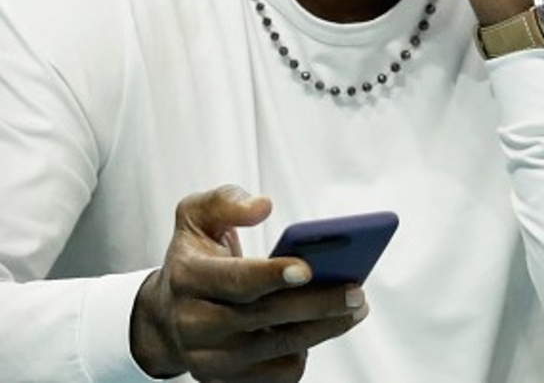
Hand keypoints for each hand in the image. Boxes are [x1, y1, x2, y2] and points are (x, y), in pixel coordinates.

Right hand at [130, 185, 366, 381]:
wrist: (166, 313)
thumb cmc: (194, 255)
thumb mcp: (196, 215)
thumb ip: (227, 201)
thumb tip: (263, 206)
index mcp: (187, 277)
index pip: (235, 280)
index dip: (272, 275)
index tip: (308, 268)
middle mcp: (193, 323)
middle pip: (263, 318)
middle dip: (315, 305)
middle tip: (356, 291)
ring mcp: (208, 359)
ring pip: (274, 350)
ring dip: (320, 330)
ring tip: (354, 308)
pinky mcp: (224, 382)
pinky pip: (272, 376)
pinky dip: (301, 355)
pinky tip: (323, 330)